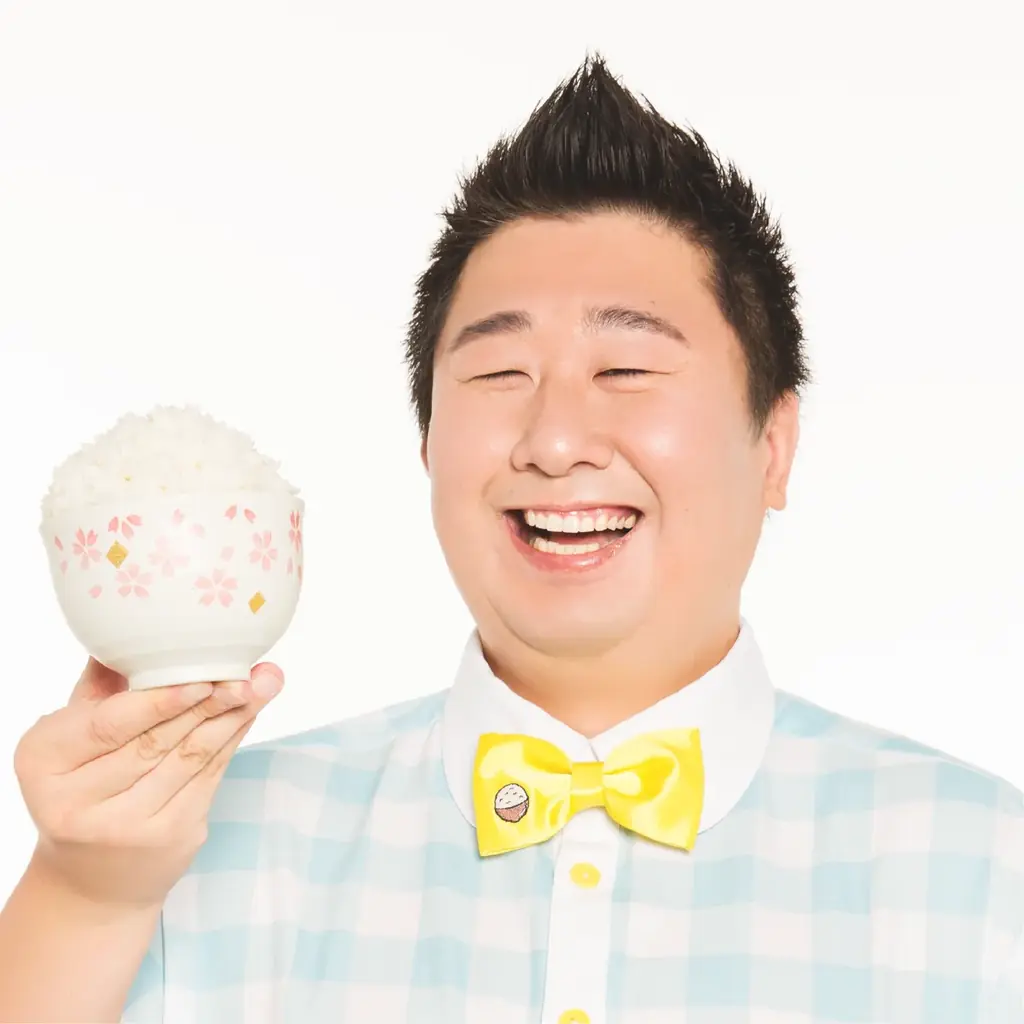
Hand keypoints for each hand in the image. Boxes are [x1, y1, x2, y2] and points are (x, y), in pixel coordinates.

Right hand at [13, 658, 283, 908]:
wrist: (91, 877)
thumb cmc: (86, 781)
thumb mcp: (77, 731)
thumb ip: (104, 683)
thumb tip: (140, 622)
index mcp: (43, 760)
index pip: (108, 725)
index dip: (159, 701)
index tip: (202, 678)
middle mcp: (75, 800)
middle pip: (156, 740)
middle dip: (210, 702)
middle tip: (249, 674)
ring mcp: (123, 826)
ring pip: (190, 757)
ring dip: (232, 716)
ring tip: (264, 683)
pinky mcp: (167, 838)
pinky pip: (209, 776)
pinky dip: (232, 740)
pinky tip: (249, 713)